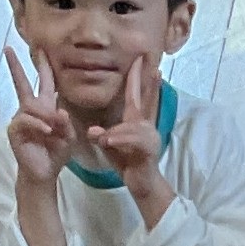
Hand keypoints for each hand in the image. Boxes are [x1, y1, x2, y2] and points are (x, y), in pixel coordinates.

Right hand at [5, 46, 75, 185]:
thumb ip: (66, 123)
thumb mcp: (69, 137)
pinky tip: (46, 131)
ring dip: (45, 115)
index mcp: (45, 107)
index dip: (43, 67)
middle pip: (22, 83)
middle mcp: (30, 109)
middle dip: (16, 66)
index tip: (40, 49)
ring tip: (53, 130)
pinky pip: (26, 120)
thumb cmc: (56, 153)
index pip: (44, 83)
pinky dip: (38, 124)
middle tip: (8, 48)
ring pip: (31, 106)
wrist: (45, 172)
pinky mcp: (14, 130)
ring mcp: (20, 119)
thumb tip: (59, 111)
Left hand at [86, 56, 163, 190]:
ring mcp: (150, 138)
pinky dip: (118, 141)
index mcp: (137, 121)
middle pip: (147, 101)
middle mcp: (146, 126)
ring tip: (104, 139)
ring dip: (116, 133)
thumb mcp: (111, 144)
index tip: (141, 60)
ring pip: (132, 128)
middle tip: (153, 67)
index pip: (138, 96)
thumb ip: (102, 134)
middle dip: (149, 84)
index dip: (140, 78)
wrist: (143, 184)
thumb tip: (91, 129)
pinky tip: (107, 141)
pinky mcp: (149, 151)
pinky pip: (132, 142)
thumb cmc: (128, 162)